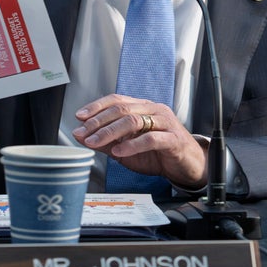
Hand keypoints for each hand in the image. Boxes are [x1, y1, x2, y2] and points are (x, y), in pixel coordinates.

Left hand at [72, 94, 206, 187]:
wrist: (187, 166)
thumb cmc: (158, 154)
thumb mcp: (128, 149)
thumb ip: (108, 142)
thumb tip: (83, 137)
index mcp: (144, 108)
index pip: (117, 100)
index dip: (97, 106)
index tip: (79, 117)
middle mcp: (154, 110)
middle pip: (122, 109)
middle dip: (99, 121)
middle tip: (83, 132)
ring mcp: (165, 123)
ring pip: (134, 120)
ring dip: (111, 132)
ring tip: (95, 142)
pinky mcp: (173, 139)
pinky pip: (151, 138)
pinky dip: (132, 145)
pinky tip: (119, 152)